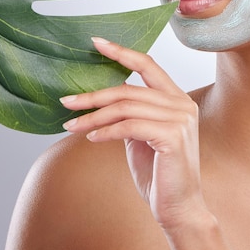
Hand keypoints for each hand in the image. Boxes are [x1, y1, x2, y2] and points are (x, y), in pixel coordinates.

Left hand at [59, 37, 207, 231]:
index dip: (121, 52)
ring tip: (71, 125)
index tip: (96, 42)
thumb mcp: (141, 135)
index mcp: (177, 98)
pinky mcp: (173, 136)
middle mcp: (182, 103)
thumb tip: (103, 98)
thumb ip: (131, 114)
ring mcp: (180, 118)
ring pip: (126, 107)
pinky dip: (105, 131)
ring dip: (93, 116)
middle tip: (67, 100)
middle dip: (94, 94)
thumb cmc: (159, 172)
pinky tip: (91, 137)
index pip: (148, 64)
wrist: (179, 207)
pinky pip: (129, 126)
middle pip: (129, 88)